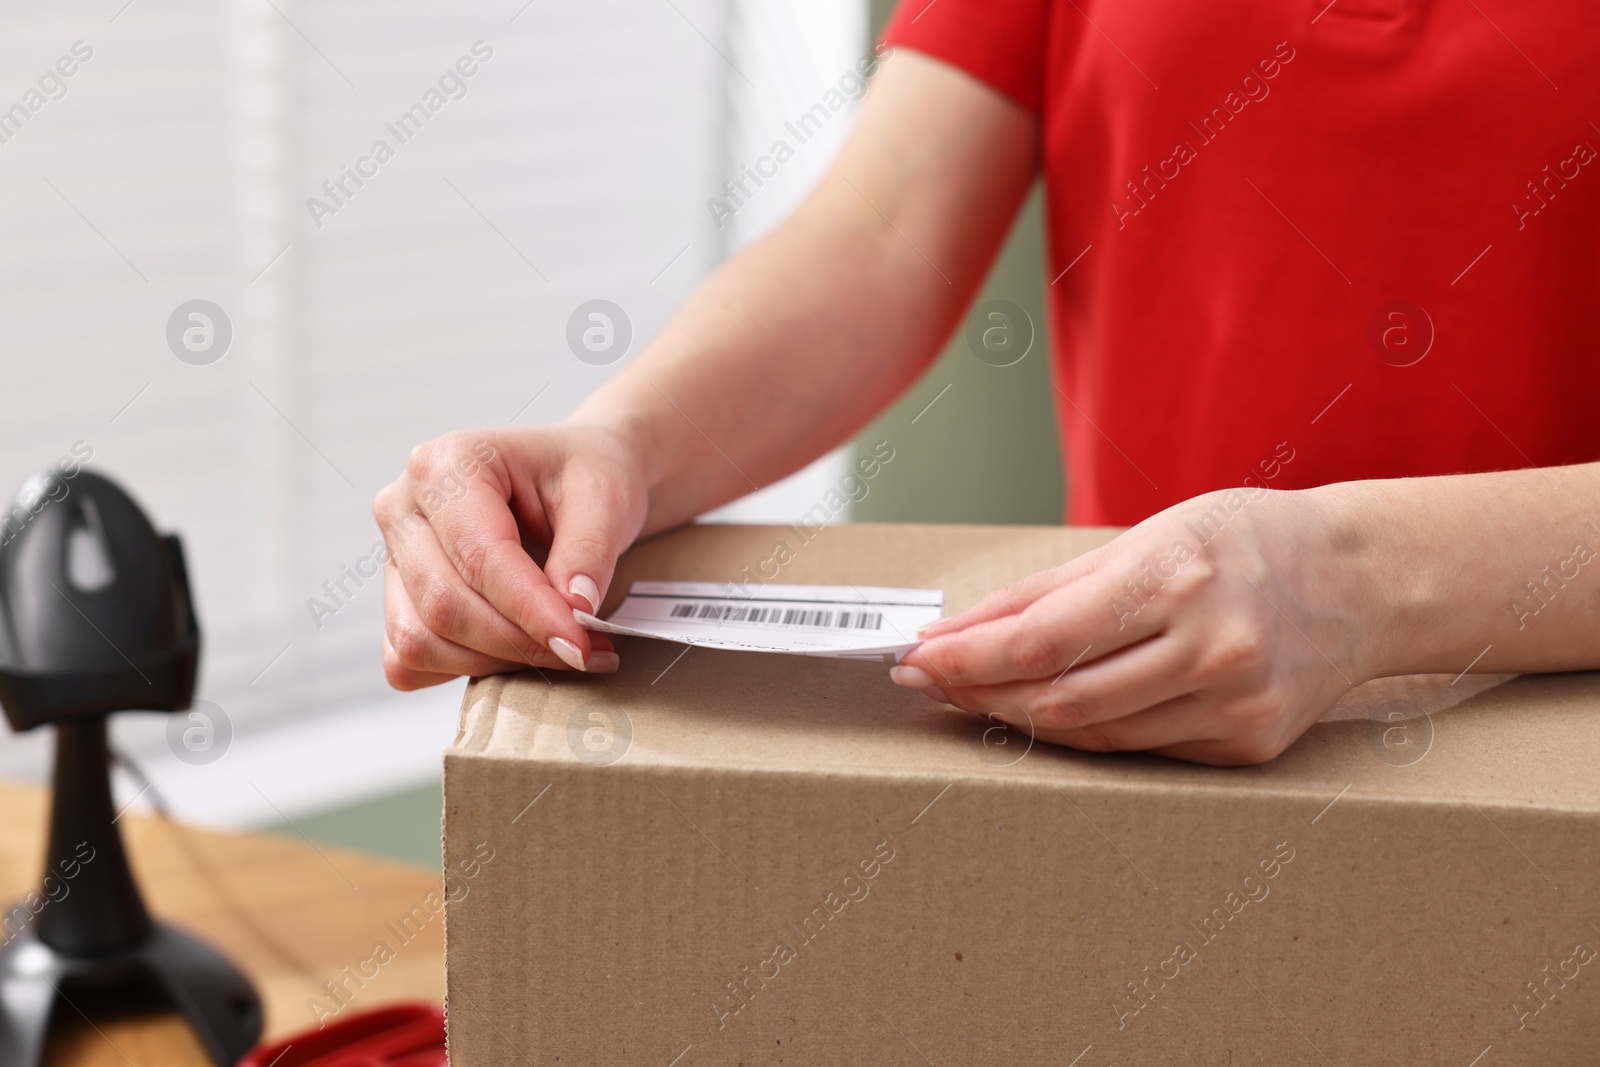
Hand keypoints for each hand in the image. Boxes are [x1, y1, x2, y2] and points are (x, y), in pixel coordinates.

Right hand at [373, 424, 647, 689]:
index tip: (580, 645)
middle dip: (518, 643)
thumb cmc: (583, 476)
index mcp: (449, 463)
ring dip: (494, 663)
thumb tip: (575, 609)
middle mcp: (404, 506)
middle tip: (584, 653)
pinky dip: (462, 670)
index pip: (480, 556)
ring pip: (421, 640)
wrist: (569, 478)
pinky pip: (408, 660)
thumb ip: (589, 552)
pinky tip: (516, 655)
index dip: (531, 610)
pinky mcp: (396, 597)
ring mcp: (393, 555)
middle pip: (444, 603)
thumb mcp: (605, 498)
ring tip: (560, 652)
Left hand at [890, 487, 1372, 764]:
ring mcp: (1235, 704)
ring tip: (978, 695)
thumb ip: (1044, 592)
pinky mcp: (1247, 744)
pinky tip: (1054, 708)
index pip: (1043, 639)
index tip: (914, 661)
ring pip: (1094, 734)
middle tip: (931, 682)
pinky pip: (1140, 748)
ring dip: (1022, 719)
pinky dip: (1087, 730)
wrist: (1359, 580)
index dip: (967, 660)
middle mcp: (1211, 647)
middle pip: (1061, 698)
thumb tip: (954, 632)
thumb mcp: (1143, 538)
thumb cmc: (1241, 542)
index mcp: (1178, 578)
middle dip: (981, 694)